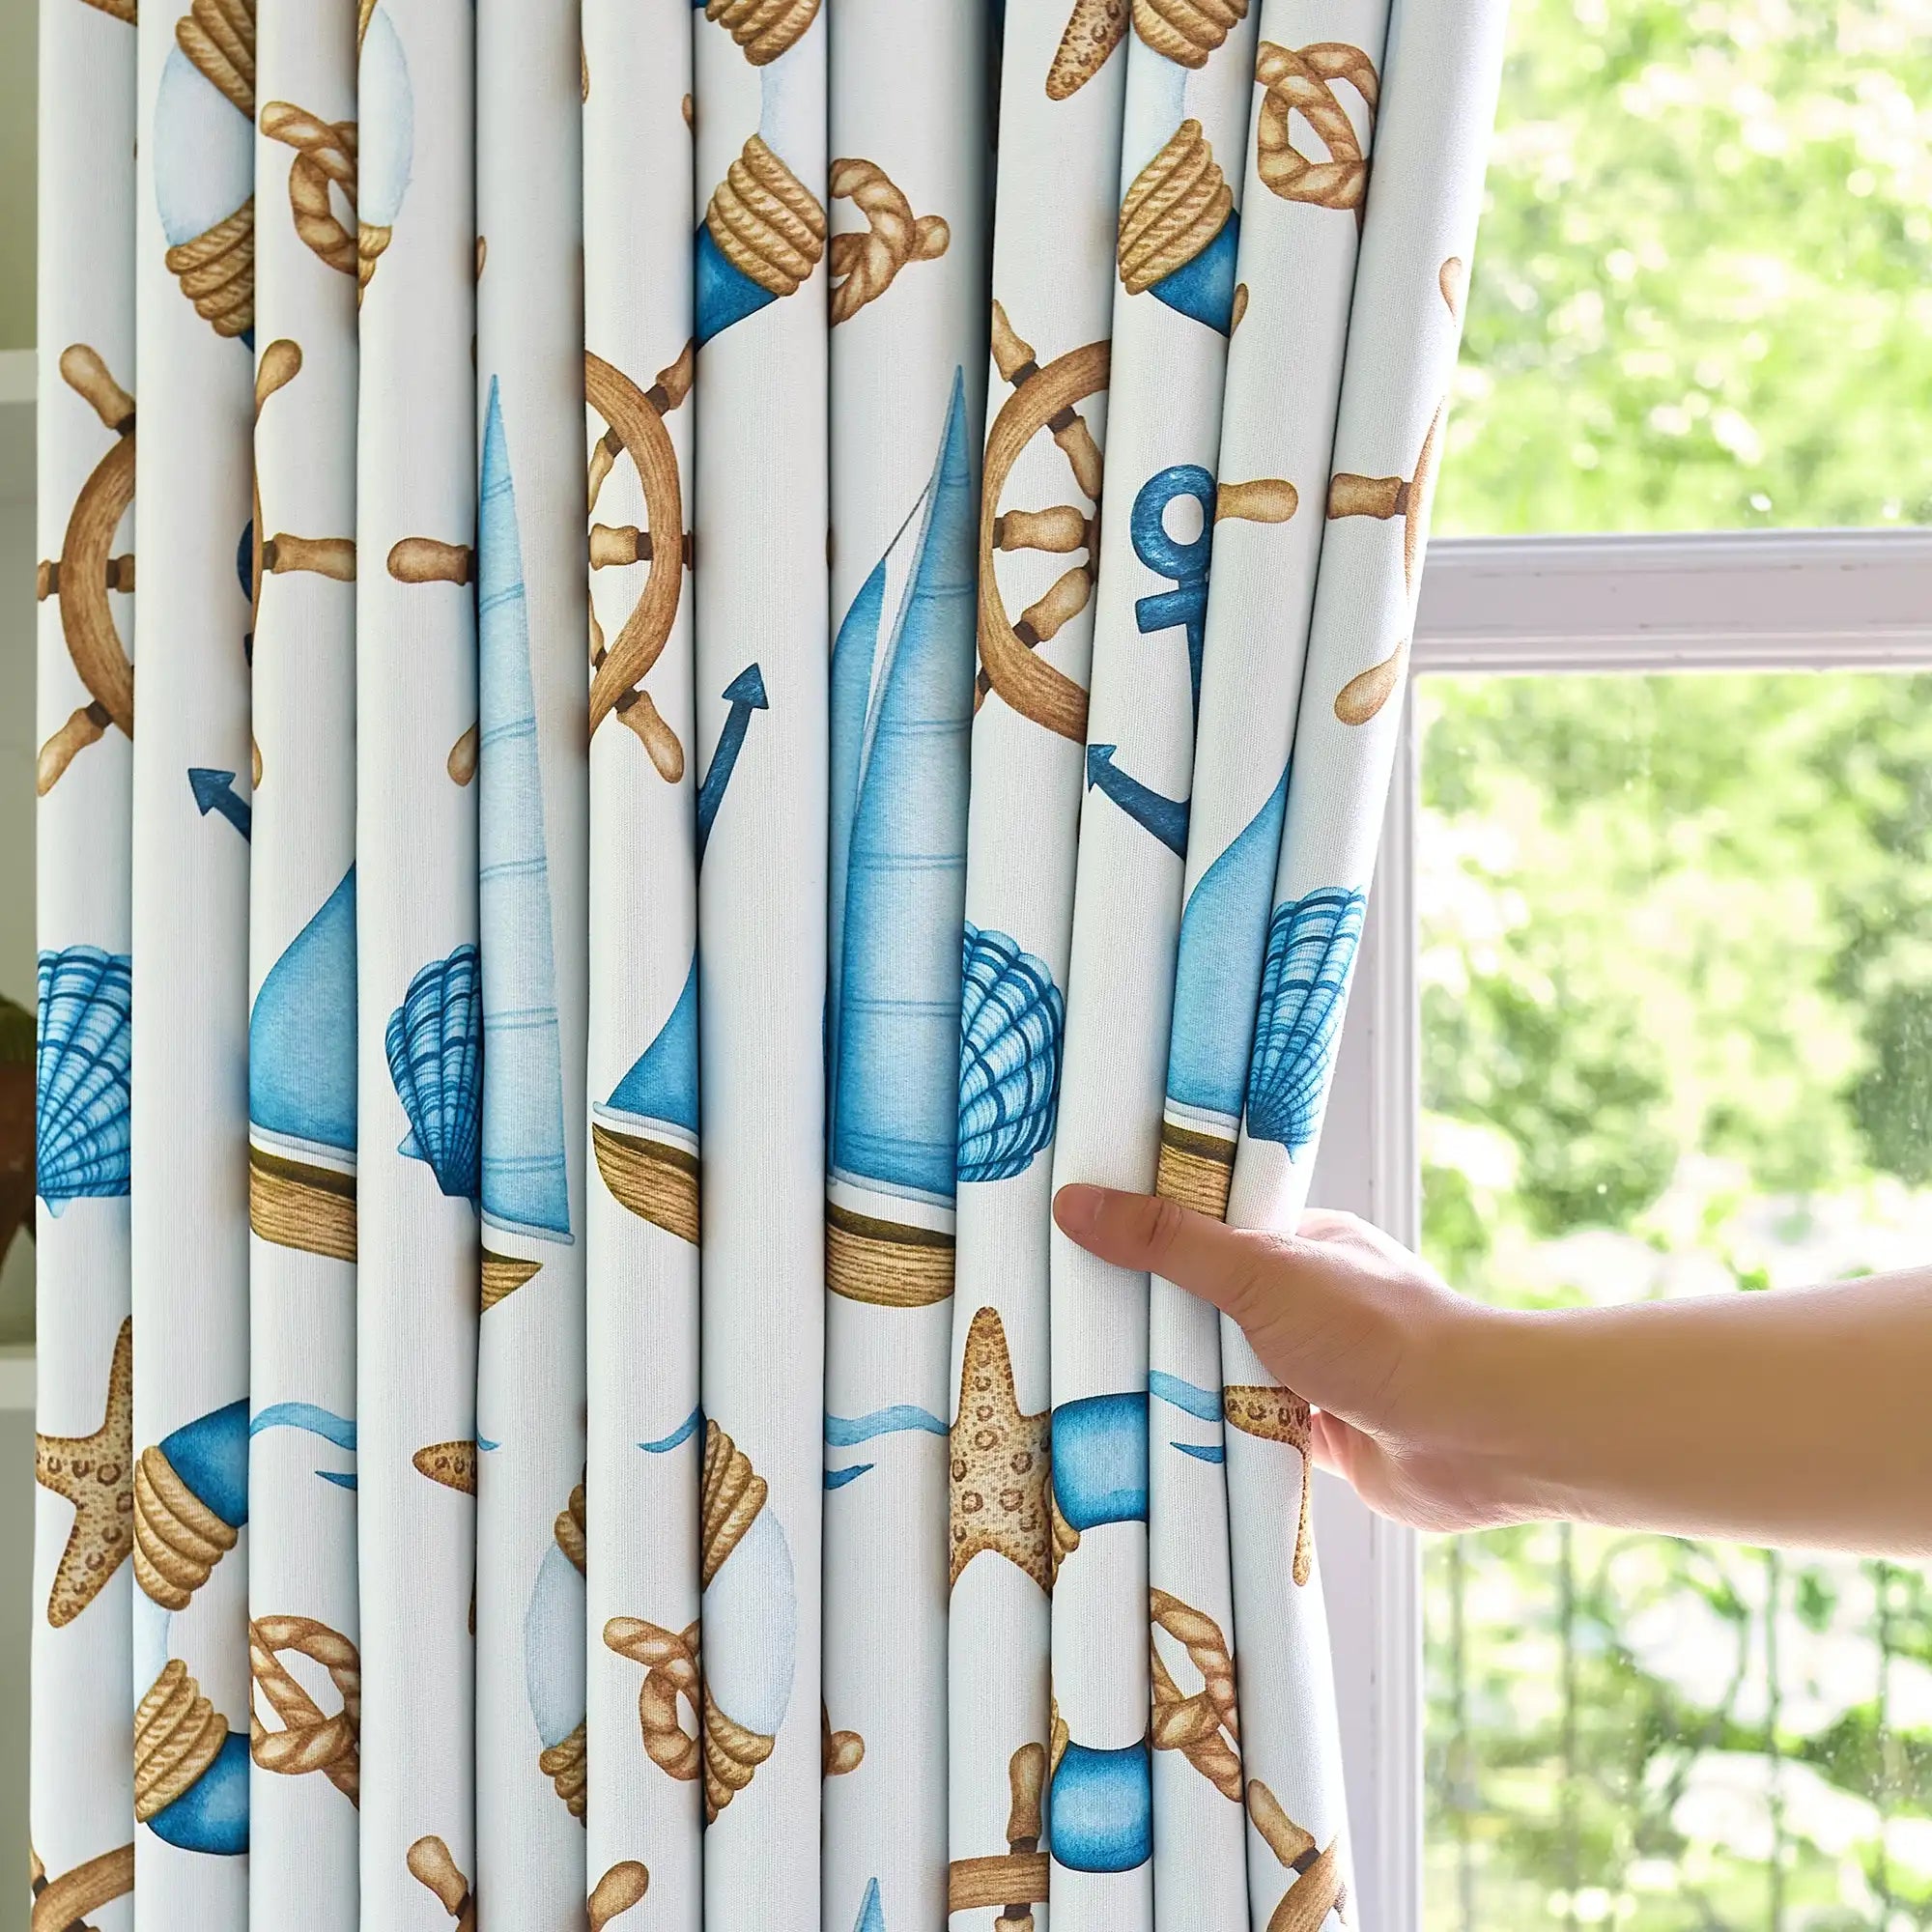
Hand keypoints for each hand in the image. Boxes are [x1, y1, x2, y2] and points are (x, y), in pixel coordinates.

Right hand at [1052, 1183, 1538, 1532]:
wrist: (1475, 1436)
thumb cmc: (1379, 1334)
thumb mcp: (1260, 1270)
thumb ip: (1170, 1243)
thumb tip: (1075, 1203)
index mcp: (1301, 1241)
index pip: (1207, 1227)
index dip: (1147, 1234)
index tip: (1074, 1242)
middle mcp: (1308, 1301)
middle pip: (1206, 1306)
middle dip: (1155, 1323)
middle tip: (1068, 1328)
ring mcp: (1315, 1369)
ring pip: (1224, 1375)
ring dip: (1183, 1388)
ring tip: (1090, 1391)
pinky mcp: (1319, 1435)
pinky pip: (1247, 1434)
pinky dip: (1213, 1441)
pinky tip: (1154, 1448)